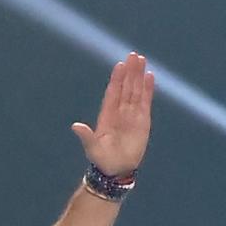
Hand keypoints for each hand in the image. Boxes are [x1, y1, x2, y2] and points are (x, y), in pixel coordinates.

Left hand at [72, 52, 153, 177]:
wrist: (116, 171)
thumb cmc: (102, 160)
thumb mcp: (92, 148)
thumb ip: (86, 136)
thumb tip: (76, 126)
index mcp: (107, 115)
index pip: (113, 93)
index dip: (116, 79)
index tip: (120, 65)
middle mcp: (120, 112)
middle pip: (126, 87)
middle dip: (130, 72)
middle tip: (133, 55)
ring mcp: (132, 115)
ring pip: (136, 91)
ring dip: (139, 76)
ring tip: (142, 60)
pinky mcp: (143, 121)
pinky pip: (145, 102)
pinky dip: (148, 90)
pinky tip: (150, 76)